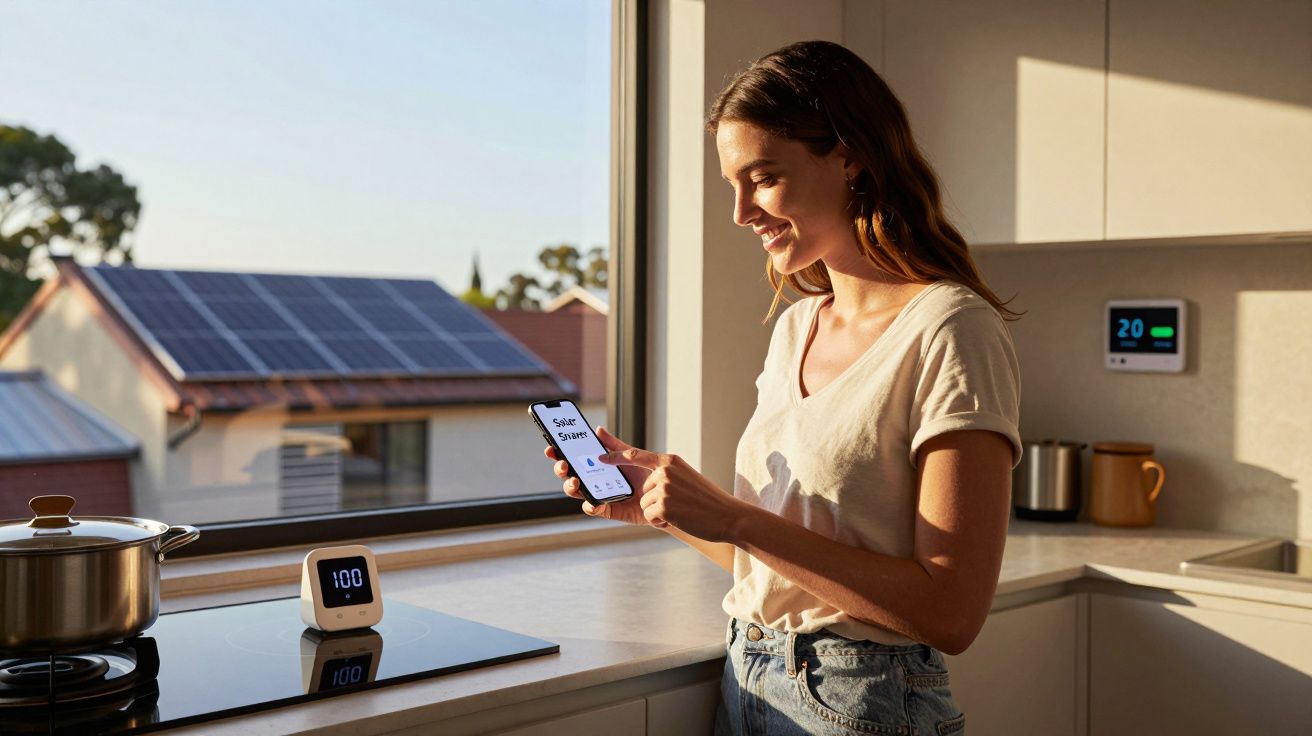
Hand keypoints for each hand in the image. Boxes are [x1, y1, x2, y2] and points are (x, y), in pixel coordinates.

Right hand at [544, 426, 653, 526]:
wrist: (664, 495)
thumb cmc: (647, 474)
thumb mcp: (632, 456)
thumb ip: (615, 445)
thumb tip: (597, 430)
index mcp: (596, 464)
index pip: (572, 457)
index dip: (558, 453)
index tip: (551, 448)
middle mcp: (594, 479)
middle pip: (569, 474)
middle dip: (561, 468)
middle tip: (563, 464)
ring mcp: (598, 494)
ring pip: (576, 491)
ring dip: (571, 486)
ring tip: (575, 482)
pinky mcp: (607, 510)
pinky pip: (592, 509)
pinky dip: (590, 505)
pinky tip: (593, 501)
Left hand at [598, 435, 749, 543]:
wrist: (728, 516)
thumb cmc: (706, 500)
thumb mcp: (685, 478)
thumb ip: (665, 474)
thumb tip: (646, 482)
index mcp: (669, 460)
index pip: (635, 454)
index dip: (614, 453)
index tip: (599, 452)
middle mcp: (664, 470)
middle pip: (642, 489)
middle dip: (654, 501)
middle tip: (679, 504)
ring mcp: (663, 487)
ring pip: (644, 503)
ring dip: (659, 511)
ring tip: (682, 510)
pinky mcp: (663, 505)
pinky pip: (649, 515)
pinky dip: (661, 520)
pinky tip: (680, 517)